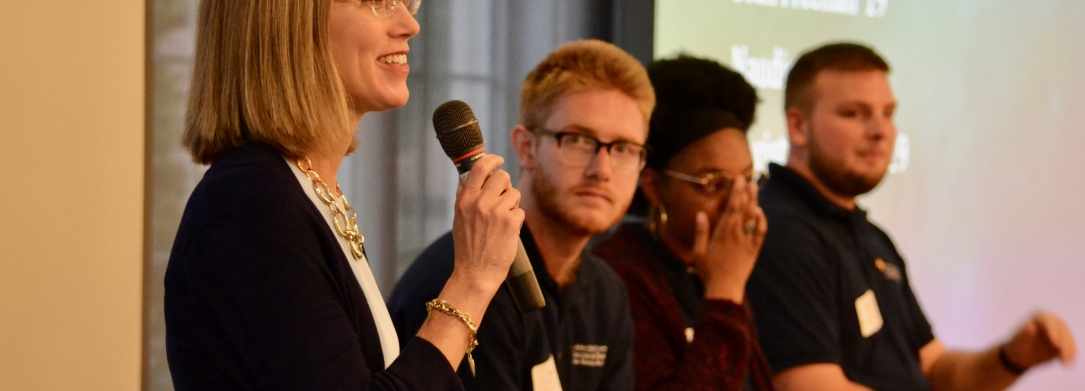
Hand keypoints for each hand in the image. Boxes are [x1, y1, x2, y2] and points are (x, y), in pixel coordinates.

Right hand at [450, 154, 525, 295]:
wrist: (475, 273)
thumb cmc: (468, 248)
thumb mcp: (459, 218)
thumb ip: (465, 196)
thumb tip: (471, 175)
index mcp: (465, 200)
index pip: (479, 168)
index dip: (492, 160)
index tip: (498, 160)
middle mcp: (479, 202)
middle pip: (502, 176)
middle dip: (506, 185)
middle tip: (503, 198)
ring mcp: (496, 211)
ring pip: (514, 193)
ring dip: (512, 204)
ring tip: (502, 221)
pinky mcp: (510, 221)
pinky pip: (520, 210)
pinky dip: (516, 220)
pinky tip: (507, 232)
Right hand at [690, 177, 766, 302]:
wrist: (725, 289)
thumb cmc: (708, 271)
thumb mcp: (698, 252)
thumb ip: (700, 232)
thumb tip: (700, 214)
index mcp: (723, 233)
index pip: (732, 207)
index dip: (736, 192)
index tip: (738, 180)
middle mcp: (737, 234)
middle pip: (744, 209)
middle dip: (746, 193)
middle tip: (748, 179)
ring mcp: (747, 242)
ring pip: (752, 217)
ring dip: (754, 202)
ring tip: (754, 189)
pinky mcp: (754, 250)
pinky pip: (760, 232)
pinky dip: (761, 220)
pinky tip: (759, 212)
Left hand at [1003, 311, 1076, 369]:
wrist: (1021, 356)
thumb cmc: (1017, 346)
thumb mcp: (1019, 340)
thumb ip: (1025, 334)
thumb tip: (1031, 326)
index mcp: (1039, 317)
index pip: (1049, 321)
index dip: (1053, 331)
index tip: (1055, 343)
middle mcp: (1052, 322)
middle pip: (1062, 329)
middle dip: (1064, 342)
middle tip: (1062, 355)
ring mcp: (1060, 332)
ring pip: (1068, 339)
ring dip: (1069, 350)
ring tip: (1064, 362)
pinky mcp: (1064, 343)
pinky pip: (1070, 347)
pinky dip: (1070, 354)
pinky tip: (1066, 363)